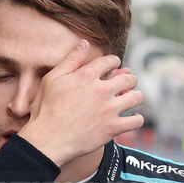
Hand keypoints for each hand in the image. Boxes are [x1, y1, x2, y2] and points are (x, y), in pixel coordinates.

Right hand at [18, 41, 144, 167]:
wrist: (48, 139)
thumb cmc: (46, 110)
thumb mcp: (52, 79)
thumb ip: (70, 60)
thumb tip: (84, 43)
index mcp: (87, 75)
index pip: (109, 61)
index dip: (114, 61)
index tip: (114, 65)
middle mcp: (102, 90)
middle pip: (128, 77)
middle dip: (129, 77)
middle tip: (127, 81)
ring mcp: (109, 109)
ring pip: (137, 97)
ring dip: (136, 96)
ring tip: (132, 98)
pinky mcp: (113, 128)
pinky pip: (136, 121)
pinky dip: (137, 119)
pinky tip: (132, 118)